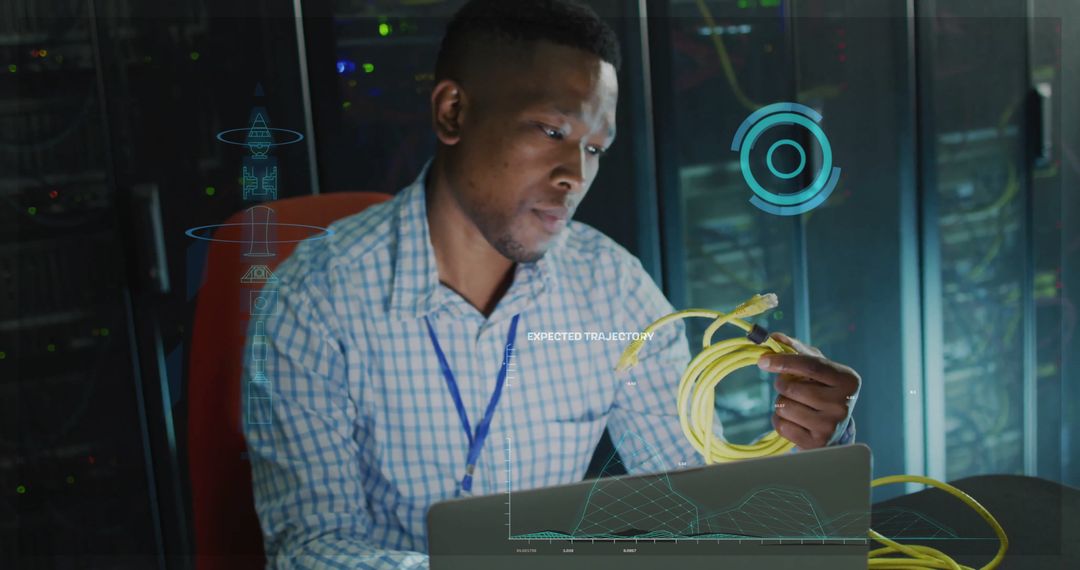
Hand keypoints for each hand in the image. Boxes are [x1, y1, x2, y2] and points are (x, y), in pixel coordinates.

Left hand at [757, 332, 859, 449]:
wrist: (834, 426)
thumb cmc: (822, 389)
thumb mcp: (816, 366)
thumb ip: (796, 348)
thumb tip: (773, 337)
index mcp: (847, 380)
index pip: (811, 366)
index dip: (783, 361)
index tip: (762, 360)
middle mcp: (843, 404)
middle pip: (794, 387)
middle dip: (781, 383)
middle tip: (788, 385)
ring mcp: (831, 426)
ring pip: (784, 406)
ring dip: (781, 402)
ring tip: (795, 403)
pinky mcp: (817, 443)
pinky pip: (782, 425)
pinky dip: (779, 420)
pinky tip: (793, 419)